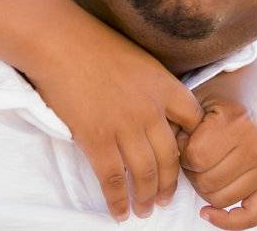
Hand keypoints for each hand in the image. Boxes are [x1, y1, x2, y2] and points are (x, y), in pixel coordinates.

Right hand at [27, 11, 203, 221]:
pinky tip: (119, 212)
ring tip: (145, 210)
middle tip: (166, 200)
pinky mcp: (97, 139)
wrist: (62, 43)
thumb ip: (156, 87)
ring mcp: (125, 126)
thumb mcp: (142, 61)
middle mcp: (151, 109)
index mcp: (165, 86)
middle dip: (170, 184)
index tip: (186, 158)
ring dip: (147, 197)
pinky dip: (117, 200)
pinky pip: (112, 179)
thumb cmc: (97, 46)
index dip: (193, 142)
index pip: (194, 121)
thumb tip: (160, 113)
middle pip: (172, 157)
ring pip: (145, 174)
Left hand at [178, 96, 256, 228]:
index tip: (187, 137)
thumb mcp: (195, 101)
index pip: (195, 157)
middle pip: (207, 182)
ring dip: (206, 187)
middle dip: (194, 170)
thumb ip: (177, 129)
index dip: (183, 151)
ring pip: (221, 199)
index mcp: (237, 120)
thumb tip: (165, 163)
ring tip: (209, 164)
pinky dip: (229, 221)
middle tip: (198, 151)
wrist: (251, 90)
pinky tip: (208, 213)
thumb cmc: (218, 97)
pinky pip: (251, 216)